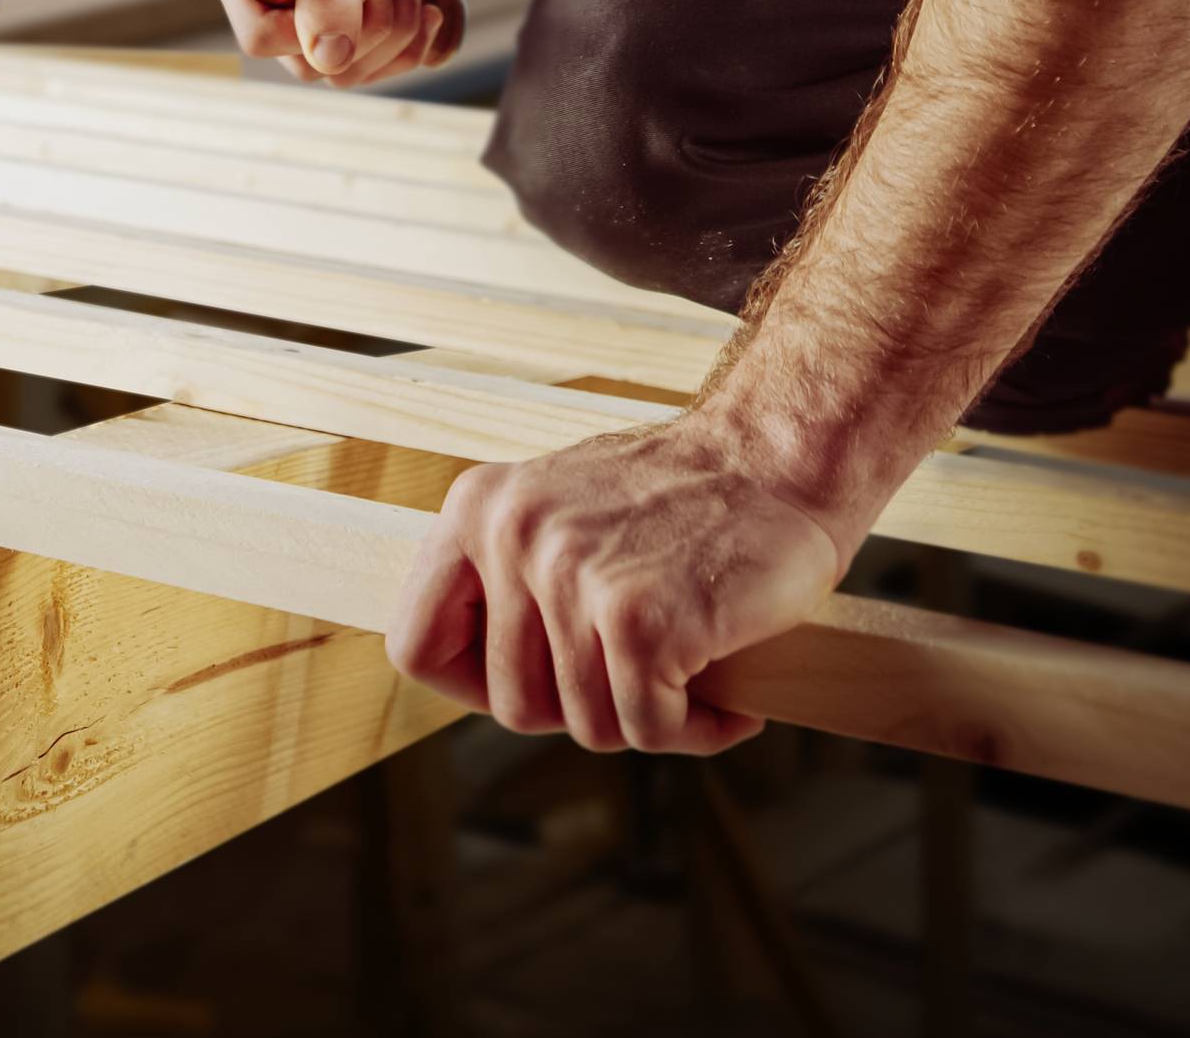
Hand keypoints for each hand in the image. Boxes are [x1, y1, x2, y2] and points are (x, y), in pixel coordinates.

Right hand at [212, 0, 459, 86]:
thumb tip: (326, 57)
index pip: (259, 36)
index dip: (311, 28)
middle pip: (309, 62)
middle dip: (367, 25)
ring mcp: (312, 15)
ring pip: (345, 70)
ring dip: (394, 30)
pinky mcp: (349, 27)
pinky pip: (375, 67)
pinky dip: (410, 42)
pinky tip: (424, 2)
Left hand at [387, 417, 844, 753]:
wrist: (775, 459)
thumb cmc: (676, 500)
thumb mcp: (554, 512)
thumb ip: (505, 574)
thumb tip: (467, 669)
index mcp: (477, 510)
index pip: (415, 643)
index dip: (470, 686)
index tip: (534, 686)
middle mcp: (511, 536)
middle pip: (514, 705)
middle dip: (584, 706)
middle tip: (640, 672)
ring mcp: (571, 576)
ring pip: (590, 725)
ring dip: (650, 716)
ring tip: (689, 667)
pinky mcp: (638, 618)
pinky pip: (650, 730)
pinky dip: (698, 727)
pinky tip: (724, 695)